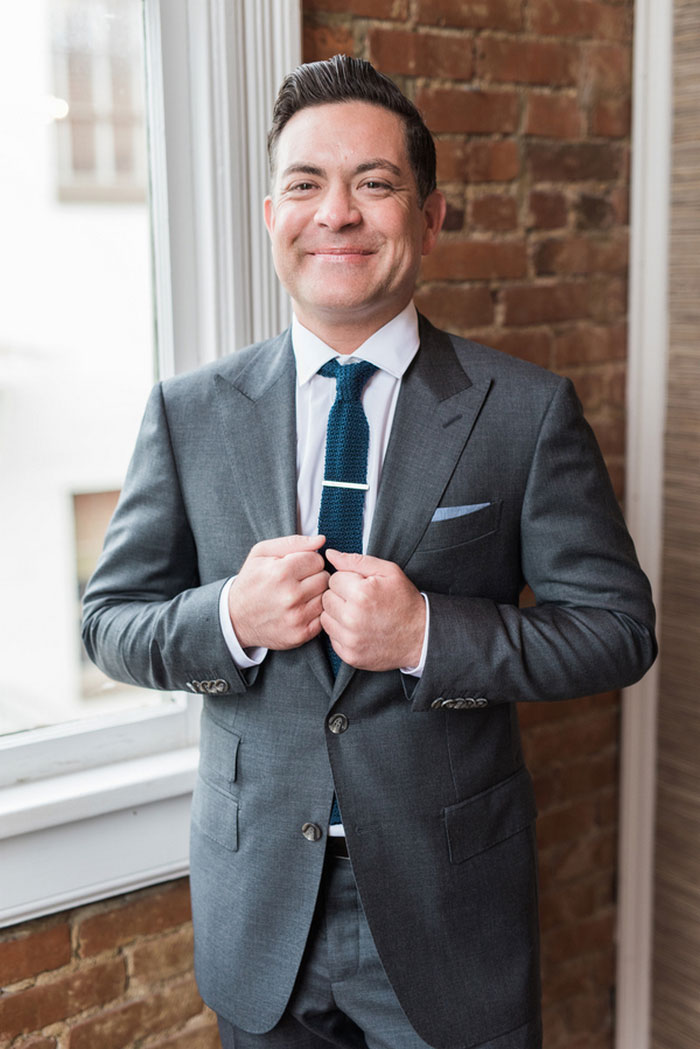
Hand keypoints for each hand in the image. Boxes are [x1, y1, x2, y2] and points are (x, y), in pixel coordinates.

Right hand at [229, 535, 328, 649]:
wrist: (235, 618)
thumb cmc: (251, 581)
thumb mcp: (261, 553)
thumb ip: (293, 542)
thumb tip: (321, 540)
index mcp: (281, 572)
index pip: (317, 560)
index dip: (308, 561)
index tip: (297, 567)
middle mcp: (290, 596)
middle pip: (325, 578)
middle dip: (314, 577)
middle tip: (298, 581)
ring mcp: (296, 617)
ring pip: (326, 597)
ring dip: (316, 594)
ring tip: (300, 595)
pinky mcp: (301, 634)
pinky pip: (324, 616)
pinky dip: (315, 612)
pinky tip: (301, 609)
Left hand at [320, 550, 425, 670]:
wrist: (421, 636)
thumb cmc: (404, 600)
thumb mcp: (388, 572)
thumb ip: (356, 561)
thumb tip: (329, 554)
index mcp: (361, 593)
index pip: (333, 579)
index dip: (347, 580)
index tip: (361, 586)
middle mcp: (352, 618)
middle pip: (326, 598)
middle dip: (340, 596)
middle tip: (360, 600)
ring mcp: (350, 639)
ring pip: (325, 618)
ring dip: (337, 614)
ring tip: (358, 614)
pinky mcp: (349, 655)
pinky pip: (331, 637)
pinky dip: (341, 632)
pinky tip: (358, 628)